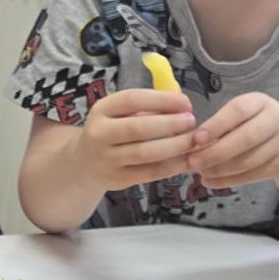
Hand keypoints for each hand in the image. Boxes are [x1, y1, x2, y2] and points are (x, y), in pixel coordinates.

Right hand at [80, 88, 195, 189]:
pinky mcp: (117, 179)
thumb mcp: (121, 113)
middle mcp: (99, 134)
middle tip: (191, 122)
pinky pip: (150, 172)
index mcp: (101, 110)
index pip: (131, 100)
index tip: (185, 102)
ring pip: (145, 153)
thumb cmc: (113, 130)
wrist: (86, 162)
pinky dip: (172, 165)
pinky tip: (186, 158)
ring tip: (192, 140)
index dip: (161, 100)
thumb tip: (182, 104)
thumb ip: (149, 106)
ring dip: (174, 146)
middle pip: (138, 128)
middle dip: (170, 124)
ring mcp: (106, 159)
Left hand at [188, 93, 278, 188]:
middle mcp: (277, 118)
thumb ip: (219, 127)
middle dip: (216, 152)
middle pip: (246, 138)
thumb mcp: (241, 118)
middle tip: (193, 162)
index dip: (216, 125)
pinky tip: (210, 182)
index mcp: (261, 102)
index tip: (196, 139)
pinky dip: (229, 181)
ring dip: (220, 169)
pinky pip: (254, 175)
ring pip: (249, 160)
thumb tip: (188, 145)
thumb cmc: (254, 126)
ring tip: (200, 173)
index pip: (238, 111)